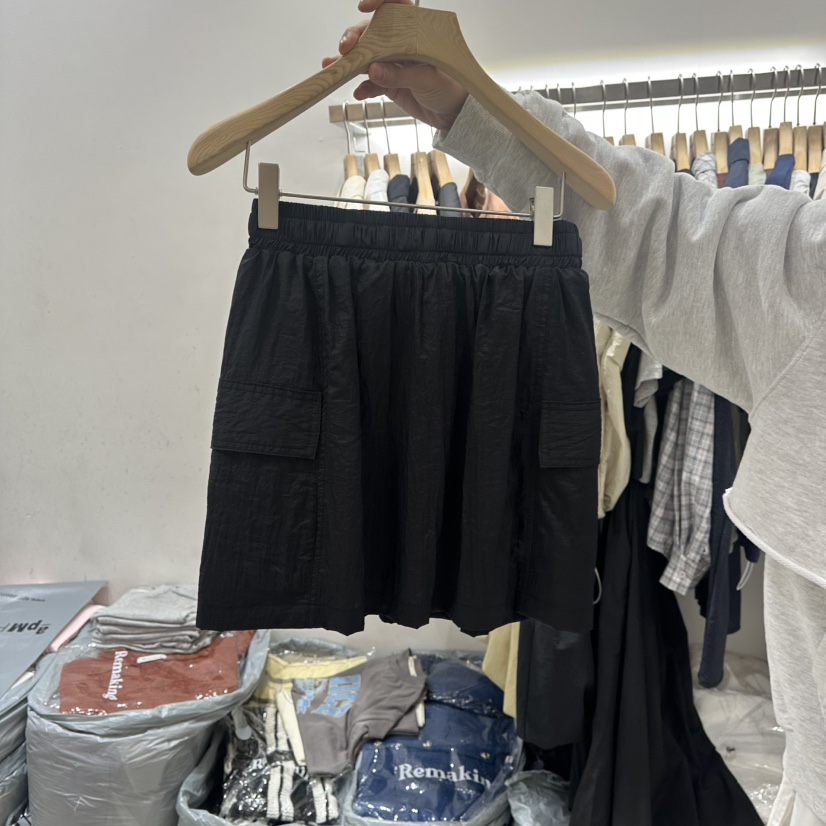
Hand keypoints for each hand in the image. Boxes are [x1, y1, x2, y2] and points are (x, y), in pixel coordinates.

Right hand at [322, 0, 468, 131]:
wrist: (453, 115)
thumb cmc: (451, 88)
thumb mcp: (427, 78)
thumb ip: (400, 74)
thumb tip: (373, 69)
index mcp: (416, 33)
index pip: (396, 6)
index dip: (379, 1)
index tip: (364, 6)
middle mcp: (402, 44)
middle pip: (373, 32)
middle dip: (355, 37)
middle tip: (345, 49)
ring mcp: (393, 63)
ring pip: (366, 57)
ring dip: (349, 63)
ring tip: (333, 68)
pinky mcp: (389, 83)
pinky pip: (370, 82)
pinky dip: (362, 87)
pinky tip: (358, 92)